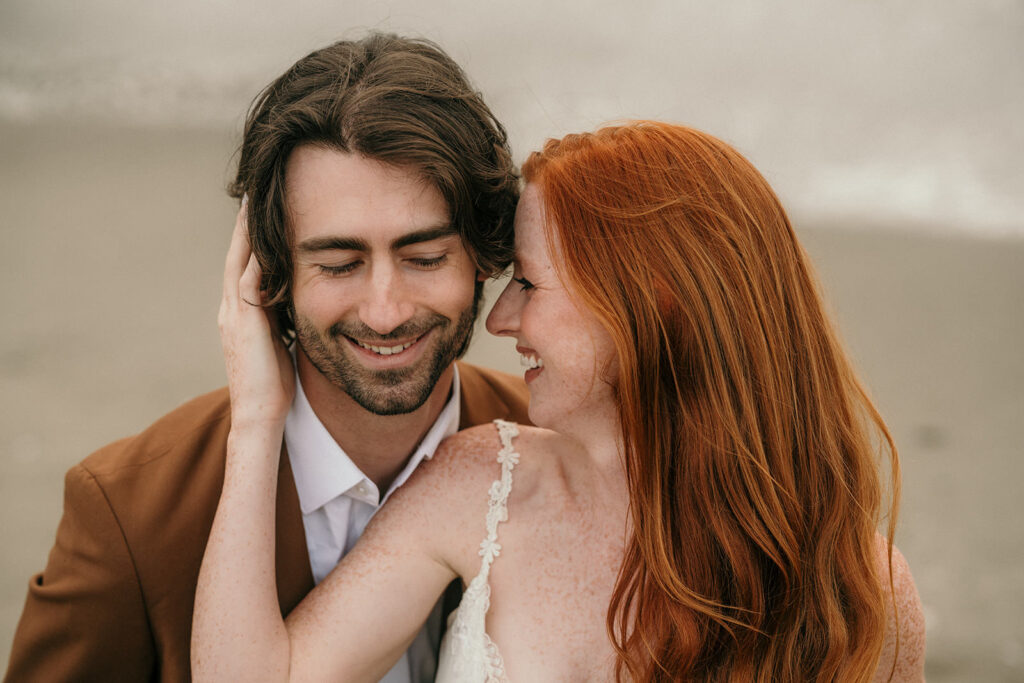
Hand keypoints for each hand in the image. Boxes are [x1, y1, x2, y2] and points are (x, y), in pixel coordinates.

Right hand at [218, 197, 295, 427]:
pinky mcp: (243, 321)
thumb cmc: (273, 384)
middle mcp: (230, 308)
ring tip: (251, 199)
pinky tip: (261, 232)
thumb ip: (281, 319)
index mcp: (239, 313)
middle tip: (250, 191)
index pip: (244, 266)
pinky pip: (247, 278)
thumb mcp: (279, 342)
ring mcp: (233, 313)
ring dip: (244, 230)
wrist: (259, 414)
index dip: (249, 238)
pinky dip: (253, 253)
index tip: (259, 210)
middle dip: (242, 224)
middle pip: (236, 255)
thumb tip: (295, 303)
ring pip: (238, 260)